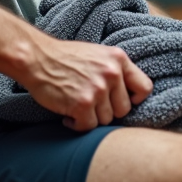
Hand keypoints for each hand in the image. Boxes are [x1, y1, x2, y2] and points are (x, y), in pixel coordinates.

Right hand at [21, 35, 152, 130]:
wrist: (36, 58)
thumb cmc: (64, 57)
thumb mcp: (97, 54)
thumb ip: (115, 70)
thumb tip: (131, 95)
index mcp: (118, 59)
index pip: (145, 87)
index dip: (135, 99)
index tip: (123, 102)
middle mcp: (112, 73)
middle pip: (124, 109)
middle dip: (108, 111)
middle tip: (91, 106)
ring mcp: (98, 89)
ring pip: (107, 120)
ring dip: (92, 118)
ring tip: (77, 108)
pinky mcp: (82, 104)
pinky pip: (89, 127)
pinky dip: (77, 125)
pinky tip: (68, 116)